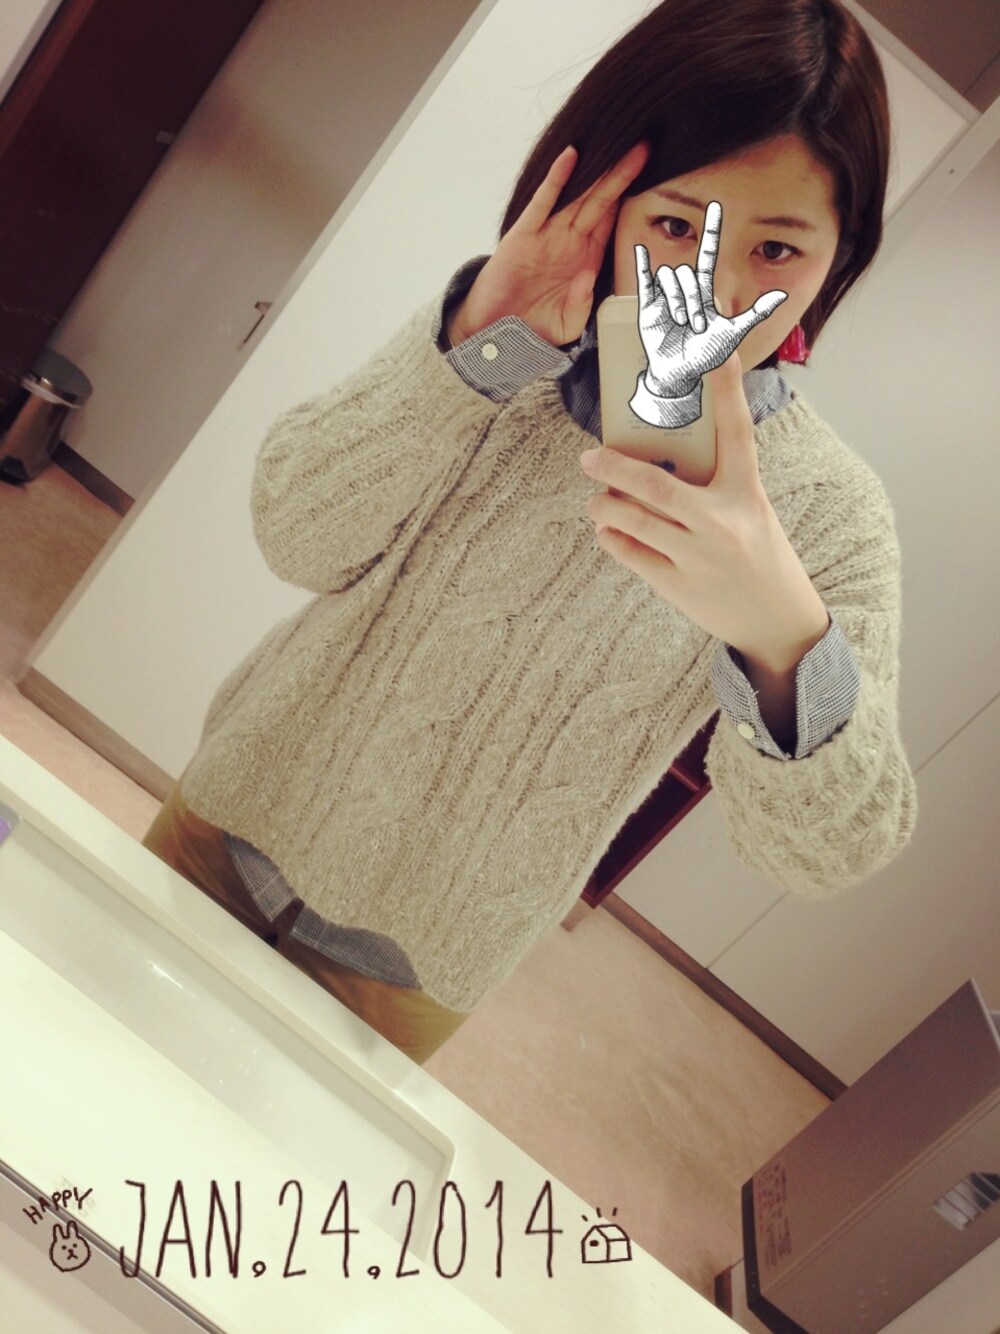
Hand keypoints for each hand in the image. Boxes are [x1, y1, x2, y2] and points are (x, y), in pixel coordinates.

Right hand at [447, 142, 649, 347]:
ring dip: (598, 171)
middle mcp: (569, 241)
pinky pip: (543, 201)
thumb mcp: (567, 323)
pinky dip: (557, 178)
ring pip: (578, 195)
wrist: (494, 332)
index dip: (631, 199)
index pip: (612, 222)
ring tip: (620, 144)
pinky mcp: (524, 233)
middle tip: (645, 147)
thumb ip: (582, 304)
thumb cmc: (532, 327)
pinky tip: (572, 156)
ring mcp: (547, 234)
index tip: (655, 177)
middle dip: (622, 174)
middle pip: (601, 200)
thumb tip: (588, 276)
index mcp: (585, 259)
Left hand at [580, 349, 829, 669]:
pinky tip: (608, 531)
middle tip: (589, 458)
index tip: (717, 354)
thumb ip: (715, 487)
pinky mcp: (679, 586)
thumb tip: (658, 461)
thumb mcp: (752, 513)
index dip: (728, 391)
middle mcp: (722, 522)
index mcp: (747, 495)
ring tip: (597, 500)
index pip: (737, 433)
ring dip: (605, 507)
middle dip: (615, 468)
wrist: (778, 621)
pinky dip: (613, 538)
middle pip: (657, 485)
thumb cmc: (760, 557)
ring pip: (635, 521)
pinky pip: (631, 555)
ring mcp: (698, 556)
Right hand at [634, 202, 786, 399]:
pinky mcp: (648, 306)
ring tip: (680, 324)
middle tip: (696, 326)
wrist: (680, 373)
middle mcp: (685, 288)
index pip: (708, 253)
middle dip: (692, 299)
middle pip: (687, 273)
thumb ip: (756, 313)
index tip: (716, 207)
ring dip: (676, 301)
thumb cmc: (706, 356)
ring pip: (669, 277)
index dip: (712, 230)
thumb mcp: (734, 334)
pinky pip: (644, 280)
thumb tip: (782, 295)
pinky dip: (642, 265)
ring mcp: (665, 295)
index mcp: (704, 290)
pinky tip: (641, 250)